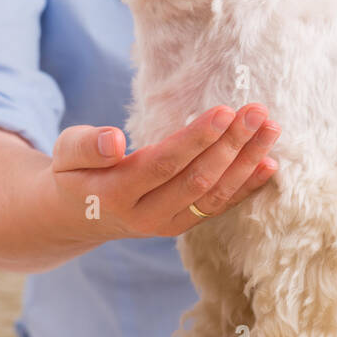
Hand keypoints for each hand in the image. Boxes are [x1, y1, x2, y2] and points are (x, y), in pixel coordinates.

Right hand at [45, 103, 279, 246]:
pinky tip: (269, 164)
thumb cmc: (74, 173)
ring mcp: (167, 225)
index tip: (225, 111)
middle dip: (232, 145)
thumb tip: (114, 140)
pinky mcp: (182, 225)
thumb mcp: (66, 154)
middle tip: (257, 111)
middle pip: (197, 180)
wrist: (77, 216)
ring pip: (214, 196)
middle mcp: (146, 216)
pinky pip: (219, 207)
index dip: (197, 139)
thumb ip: (86, 145)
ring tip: (270, 129)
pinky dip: (246, 187)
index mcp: (116, 194)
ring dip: (247, 163)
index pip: (164, 164)